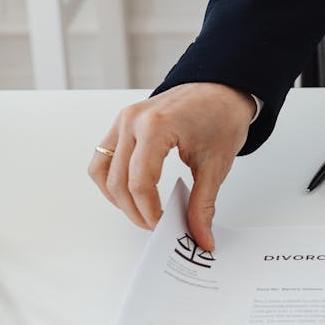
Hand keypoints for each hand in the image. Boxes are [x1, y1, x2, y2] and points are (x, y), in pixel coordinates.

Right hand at [88, 82, 254, 249]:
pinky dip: (112, 179)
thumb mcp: (217, 164)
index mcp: (156, 126)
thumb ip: (204, 204)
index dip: (149, 211)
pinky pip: (103, 157)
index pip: (140, 183)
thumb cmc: (221, 116)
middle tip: (155, 225)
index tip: (164, 225)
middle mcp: (133, 121)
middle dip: (134, 211)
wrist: (222, 88)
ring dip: (117, 198)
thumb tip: (201, 236)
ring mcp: (123, 119)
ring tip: (142, 212)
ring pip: (101, 171)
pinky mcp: (122, 122)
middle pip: (118, 181)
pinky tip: (132, 192)